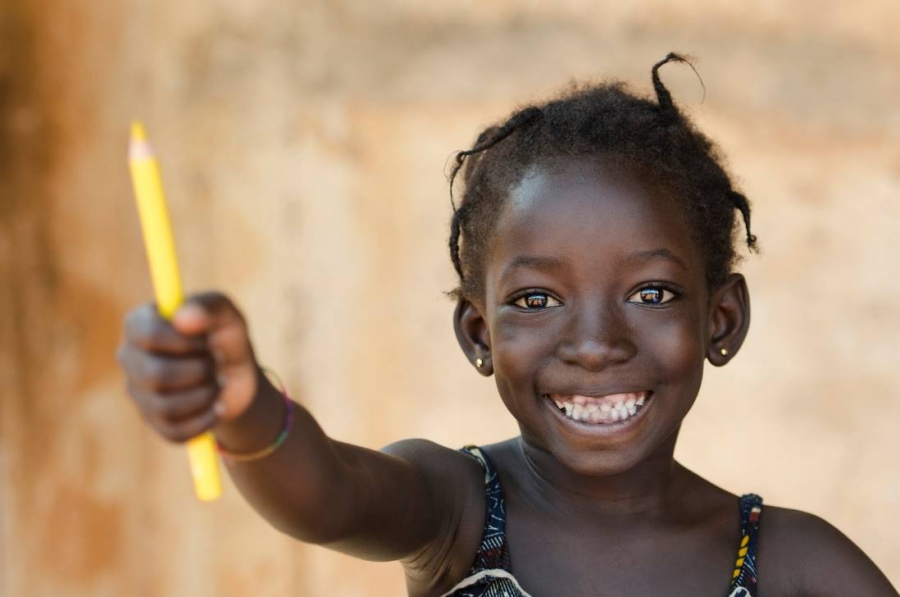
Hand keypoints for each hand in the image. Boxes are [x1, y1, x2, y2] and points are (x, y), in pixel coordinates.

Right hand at [116, 291, 259, 441]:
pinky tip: (216, 407)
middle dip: (199, 371)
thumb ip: (210, 307)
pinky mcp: (152, 421)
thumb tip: (180, 318)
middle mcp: (129, 357)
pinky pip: (174, 432)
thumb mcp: (228, 316)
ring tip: (216, 384)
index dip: (185, 342)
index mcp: (139, 323)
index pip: (148, 335)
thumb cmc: (225, 337)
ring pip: (165, 406)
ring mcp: (137, 391)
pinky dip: (205, 420)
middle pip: (156, 375)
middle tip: (214, 363)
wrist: (237, 376)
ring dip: (205, 395)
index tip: (206, 340)